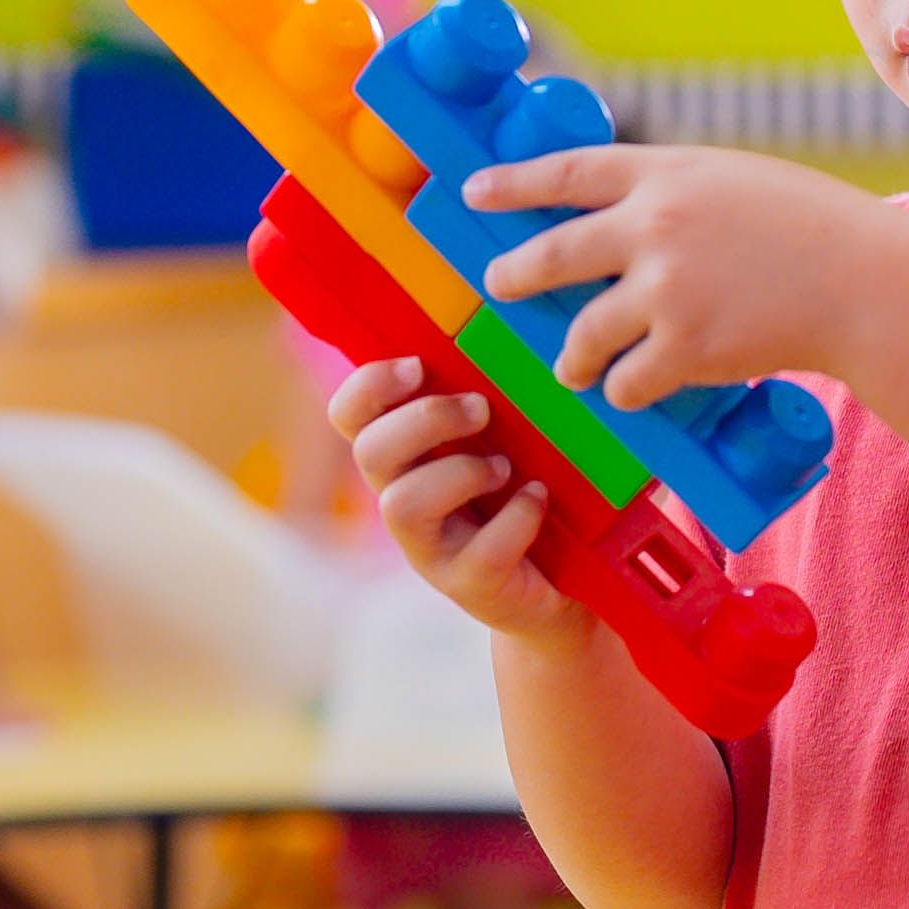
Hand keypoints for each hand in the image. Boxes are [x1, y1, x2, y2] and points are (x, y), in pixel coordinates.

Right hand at [326, 358, 583, 648]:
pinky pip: (478, 553)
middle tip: (481, 410)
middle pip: (370, 451)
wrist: (560, 585)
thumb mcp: (502, 438)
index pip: (348, 415)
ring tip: (507, 468)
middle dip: (426, 419)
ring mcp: (430, 550)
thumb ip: (482, 396)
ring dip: (460, 473)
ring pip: (402, 506)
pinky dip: (516, 517)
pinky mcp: (469, 586)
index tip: (417, 366)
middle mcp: (402, 500)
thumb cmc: (525, 494)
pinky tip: (538, 499)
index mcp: (404, 457)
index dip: (369, 386)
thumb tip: (494, 322)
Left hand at [468, 145, 885, 408]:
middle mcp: (654, 227)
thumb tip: (616, 218)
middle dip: (514, 274)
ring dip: (571, 358)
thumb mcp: (733, 180)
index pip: (568, 172)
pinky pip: (625, 382)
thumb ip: (673, 192)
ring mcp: (666, 290)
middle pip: (552, 254)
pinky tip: (633, 390)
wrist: (864, 280)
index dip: (514, 183)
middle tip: (497, 284)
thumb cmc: (809, 226)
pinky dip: (625, 391)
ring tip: (573, 367)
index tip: (473, 191)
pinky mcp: (685, 348)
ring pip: (581, 335)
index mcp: (666, 174)